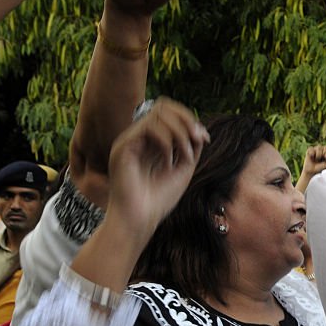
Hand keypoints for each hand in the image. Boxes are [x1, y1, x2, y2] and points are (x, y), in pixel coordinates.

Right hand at [107, 98, 207, 237]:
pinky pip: (148, 127)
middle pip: (164, 106)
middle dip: (186, 121)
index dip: (189, 118)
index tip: (203, 139)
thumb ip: (191, 146)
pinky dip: (166, 141)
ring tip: (186, 156)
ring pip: (158, 114)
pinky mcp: (122, 147)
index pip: (169, 111)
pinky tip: (168, 162)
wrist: (140, 219)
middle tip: (198, 141)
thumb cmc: (160, 198)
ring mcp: (129, 140)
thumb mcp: (184, 168)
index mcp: (152, 140)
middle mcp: (139, 137)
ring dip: (180, 133)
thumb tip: (200, 127)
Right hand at [297, 145, 325, 192]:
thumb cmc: (321, 168)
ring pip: (319, 147)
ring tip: (317, 159)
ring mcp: (316, 149)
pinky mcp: (310, 150)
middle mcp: (323, 149)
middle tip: (321, 160)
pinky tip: (311, 157)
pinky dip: (312, 154)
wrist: (311, 171)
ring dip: (318, 155)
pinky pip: (311, 149)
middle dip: (324, 155)